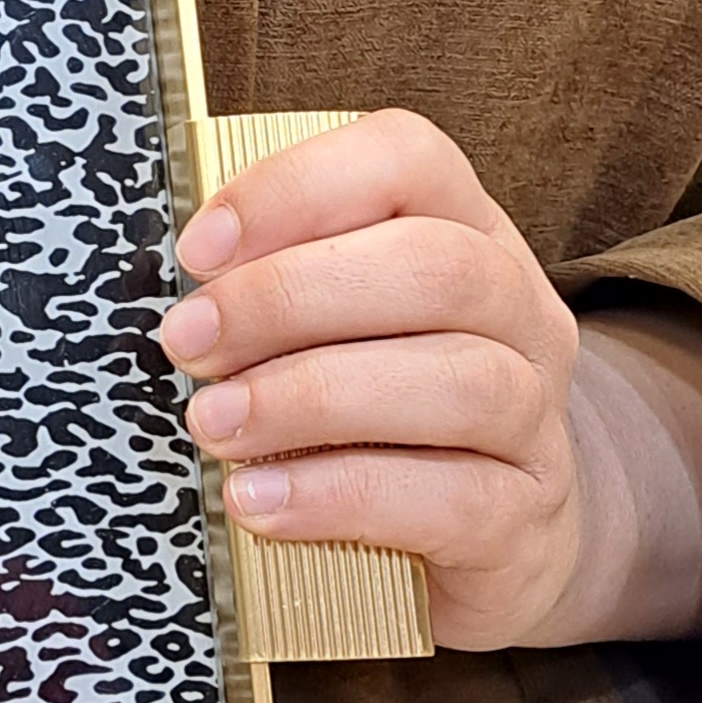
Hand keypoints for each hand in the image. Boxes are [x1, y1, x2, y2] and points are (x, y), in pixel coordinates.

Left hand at [158, 109, 701, 651]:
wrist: (488, 541)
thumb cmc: (372, 413)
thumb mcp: (328, 334)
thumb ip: (268, 292)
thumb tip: (165, 298)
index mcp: (467, 235)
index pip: (407, 161)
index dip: (297, 189)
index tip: (196, 250)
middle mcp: (518, 314)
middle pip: (434, 267)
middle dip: (287, 298)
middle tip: (188, 343)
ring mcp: (536, 418)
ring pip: (456, 380)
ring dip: (310, 397)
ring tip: (213, 425)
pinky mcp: (525, 519)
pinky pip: (451, 499)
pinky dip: (339, 496)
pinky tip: (258, 500)